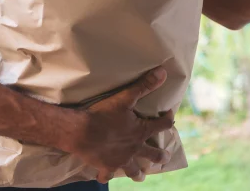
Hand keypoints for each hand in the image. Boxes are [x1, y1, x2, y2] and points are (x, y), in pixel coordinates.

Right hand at [65, 67, 174, 183]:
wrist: (80, 132)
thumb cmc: (103, 114)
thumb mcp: (125, 97)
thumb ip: (144, 85)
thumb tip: (163, 72)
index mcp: (141, 132)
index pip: (162, 125)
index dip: (167, 119)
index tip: (170, 116)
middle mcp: (134, 149)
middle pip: (152, 154)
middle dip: (159, 156)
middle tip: (165, 157)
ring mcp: (120, 159)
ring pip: (132, 169)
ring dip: (137, 172)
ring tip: (140, 176)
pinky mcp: (105, 166)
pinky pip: (107, 175)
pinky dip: (106, 175)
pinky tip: (105, 176)